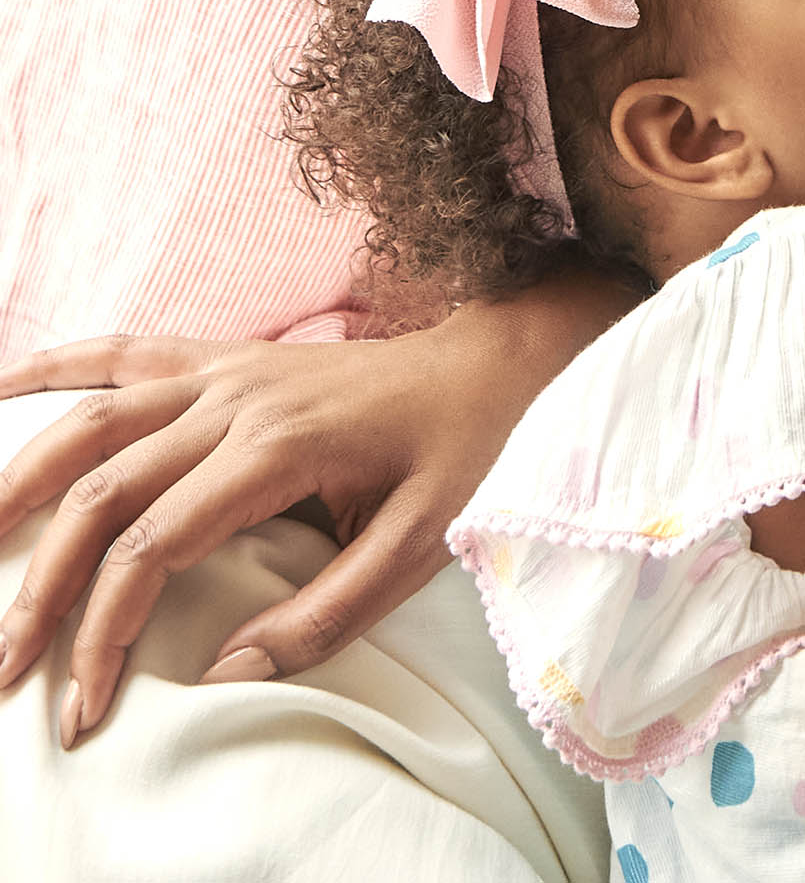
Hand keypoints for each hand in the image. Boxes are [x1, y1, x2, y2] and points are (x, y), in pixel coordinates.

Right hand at [0, 270, 628, 740]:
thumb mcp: (419, 549)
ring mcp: (226, 367)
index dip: (101, 634)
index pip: (153, 550)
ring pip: (91, 417)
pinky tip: (1, 389)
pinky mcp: (227, 355)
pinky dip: (55, 366)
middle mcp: (236, 397)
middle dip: (38, 585)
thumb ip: (323, 616)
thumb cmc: (464, 457)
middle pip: (101, 490)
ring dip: (16, 480)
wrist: (500, 362)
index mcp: (278, 447)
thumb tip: (221, 672)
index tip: (81, 710)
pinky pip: (124, 349)